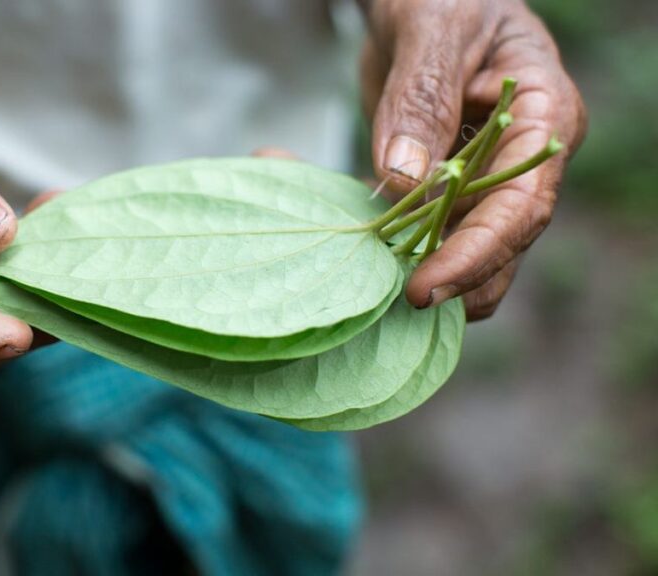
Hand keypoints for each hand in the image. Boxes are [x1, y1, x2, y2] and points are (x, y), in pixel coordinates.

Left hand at [361, 0, 586, 318]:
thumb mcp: (435, 27)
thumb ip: (423, 98)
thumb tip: (405, 179)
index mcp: (546, 118)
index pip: (522, 208)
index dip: (477, 256)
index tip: (423, 287)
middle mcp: (519, 160)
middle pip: (494, 247)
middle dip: (440, 279)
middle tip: (375, 300)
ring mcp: (479, 178)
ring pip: (451, 248)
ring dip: (396, 262)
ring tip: (336, 260)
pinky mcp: (436, 187)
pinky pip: (408, 227)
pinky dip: (367, 234)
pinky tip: (308, 206)